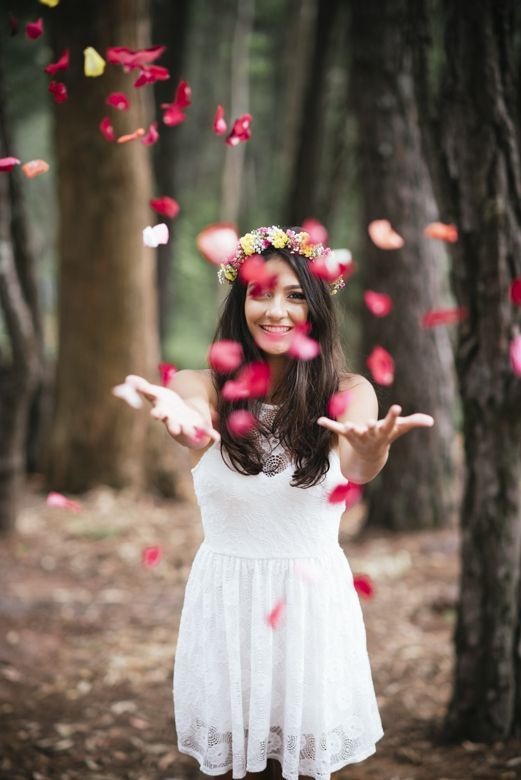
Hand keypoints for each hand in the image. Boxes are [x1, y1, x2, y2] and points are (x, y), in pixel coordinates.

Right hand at [124, 374, 219, 444]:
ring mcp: (187, 426)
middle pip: (172, 425)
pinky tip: (217, 437)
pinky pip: (206, 432)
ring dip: (189, 431)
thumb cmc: (166, 404)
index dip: (157, 414)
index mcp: (164, 413)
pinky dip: (211, 435)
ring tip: (191, 430)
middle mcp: (174, 422)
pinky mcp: (200, 427)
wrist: (182, 416)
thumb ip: (142, 387)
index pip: (159, 414)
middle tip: (174, 428)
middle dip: (173, 426)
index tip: (155, 414)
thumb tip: (127, 379)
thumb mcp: (155, 393)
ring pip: (188, 430)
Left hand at [317, 404, 433, 461]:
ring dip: (350, 429)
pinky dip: (328, 424)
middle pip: (372, 430)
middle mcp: (371, 434)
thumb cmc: (386, 436)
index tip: (397, 407)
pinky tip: (319, 420)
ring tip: (347, 425)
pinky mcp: (346, 434)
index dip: (393, 416)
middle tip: (370, 422)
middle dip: (371, 427)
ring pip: (354, 432)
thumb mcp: (399, 429)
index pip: (390, 423)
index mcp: (384, 431)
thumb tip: (431, 421)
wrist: (369, 456)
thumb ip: (414, 422)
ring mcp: (358, 435)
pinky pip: (336, 430)